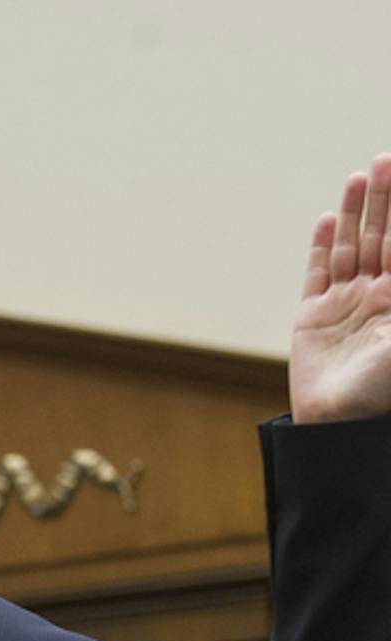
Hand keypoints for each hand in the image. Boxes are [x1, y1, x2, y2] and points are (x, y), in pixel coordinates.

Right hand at [292, 153, 390, 423]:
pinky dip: (323, 247)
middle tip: (387, 160)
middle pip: (383, 237)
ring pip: (353, 248)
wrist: (339, 425)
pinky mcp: (313, 319)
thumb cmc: (384, 390)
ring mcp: (345, 305)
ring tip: (360, 178)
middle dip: (387, 199)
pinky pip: (318, 275)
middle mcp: (378, 296)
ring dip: (357, 213)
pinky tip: (330, 220)